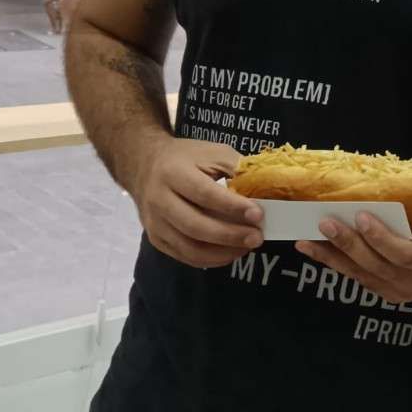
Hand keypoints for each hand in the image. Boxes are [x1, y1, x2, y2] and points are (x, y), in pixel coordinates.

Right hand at [133, 137, 263, 267]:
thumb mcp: (213, 152)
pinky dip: (210, 259)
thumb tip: (265, 192)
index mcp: (173, 173)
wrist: (145, 165)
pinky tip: (230, 252)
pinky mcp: (156, 238)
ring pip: (189, 247)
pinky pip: (184, 256)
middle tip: (257, 238)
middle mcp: (159, 199)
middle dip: (230, 235)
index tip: (258, 215)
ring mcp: (154, 222)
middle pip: (195, 226)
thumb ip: (237, 169)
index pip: (204, 194)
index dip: (233, 207)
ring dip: (222, 252)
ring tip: (247, 247)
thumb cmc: (187, 158)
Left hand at [296, 208, 411, 304]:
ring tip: (305, 242)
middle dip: (347, 244)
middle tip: (324, 224)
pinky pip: (360, 279)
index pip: (402, 253)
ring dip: (331, 257)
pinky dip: (338, 264)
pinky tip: (318, 252)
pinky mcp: (389, 295)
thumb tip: (374, 196)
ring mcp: (401, 293)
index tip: (360, 216)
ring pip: (361, 275)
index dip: (380, 237)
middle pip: (375, 265)